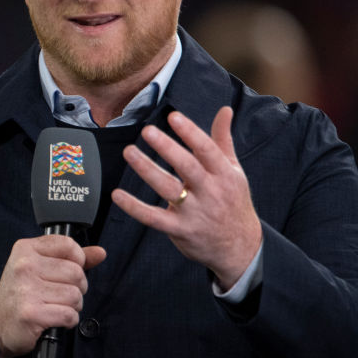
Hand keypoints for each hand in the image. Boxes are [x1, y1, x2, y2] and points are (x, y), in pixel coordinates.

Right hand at [0, 235, 106, 357]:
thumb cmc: (22, 295)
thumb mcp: (40, 268)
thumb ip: (71, 258)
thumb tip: (100, 253)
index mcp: (25, 249)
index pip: (69, 245)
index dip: (77, 261)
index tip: (67, 272)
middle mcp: (24, 266)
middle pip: (76, 272)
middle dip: (76, 288)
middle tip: (60, 295)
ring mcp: (26, 289)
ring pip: (75, 295)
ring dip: (72, 306)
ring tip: (56, 307)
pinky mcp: (31, 313)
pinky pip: (69, 314)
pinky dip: (68, 321)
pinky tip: (54, 319)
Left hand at [111, 106, 261, 288]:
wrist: (239, 247)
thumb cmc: (233, 202)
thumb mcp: (234, 171)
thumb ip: (223, 140)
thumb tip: (225, 110)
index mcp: (224, 174)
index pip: (207, 150)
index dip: (191, 132)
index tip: (173, 117)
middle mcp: (210, 192)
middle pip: (187, 167)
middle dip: (167, 148)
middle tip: (147, 131)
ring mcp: (195, 212)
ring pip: (169, 189)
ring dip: (147, 170)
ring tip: (130, 152)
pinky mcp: (180, 230)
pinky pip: (153, 218)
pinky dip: (134, 207)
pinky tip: (118, 195)